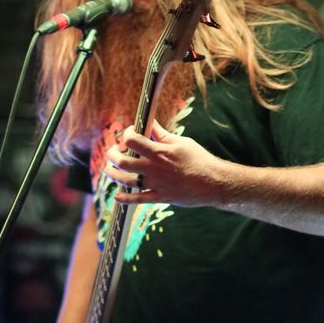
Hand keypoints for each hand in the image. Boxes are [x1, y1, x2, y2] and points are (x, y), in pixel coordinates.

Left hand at [105, 119, 220, 206]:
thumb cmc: (199, 159)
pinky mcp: (160, 197)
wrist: (213, 182)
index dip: (126, 134)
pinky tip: (116, 196)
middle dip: (113, 155)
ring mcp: (156, 184)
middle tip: (113, 152)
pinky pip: (138, 200)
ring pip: (126, 181)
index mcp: (160, 152)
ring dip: (113, 175)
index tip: (128, 133)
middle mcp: (154, 169)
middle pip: (124, 162)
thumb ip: (163, 135)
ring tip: (109, 170)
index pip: (133, 140)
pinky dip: (125, 199)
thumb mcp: (181, 142)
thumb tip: (151, 123)